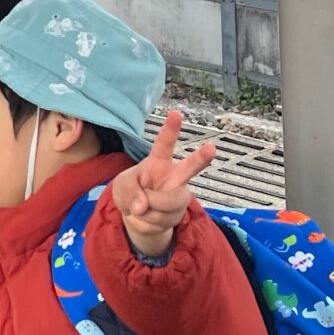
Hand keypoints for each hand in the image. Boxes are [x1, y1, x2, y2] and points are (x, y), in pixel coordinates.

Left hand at [110, 112, 218, 258]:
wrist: (138, 217)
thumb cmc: (132, 190)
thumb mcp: (121, 185)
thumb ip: (128, 189)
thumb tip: (142, 206)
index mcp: (159, 161)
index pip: (164, 143)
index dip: (170, 129)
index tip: (176, 113)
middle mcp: (174, 176)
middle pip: (190, 167)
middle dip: (201, 157)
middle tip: (211, 148)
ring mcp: (179, 195)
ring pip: (167, 203)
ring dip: (147, 209)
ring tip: (143, 206)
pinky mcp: (179, 213)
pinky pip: (160, 220)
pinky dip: (147, 221)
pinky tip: (148, 216)